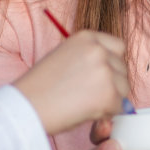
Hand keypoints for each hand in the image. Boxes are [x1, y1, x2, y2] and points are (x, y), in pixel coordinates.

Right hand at [13, 30, 127, 134]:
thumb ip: (87, 57)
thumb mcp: (64, 56)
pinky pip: (119, 107)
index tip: (100, 76)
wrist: (26, 106)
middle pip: (122, 68)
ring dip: (111, 98)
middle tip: (88, 95)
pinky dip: (106, 113)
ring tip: (84, 103)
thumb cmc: (39, 87)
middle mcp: (98, 50)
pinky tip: (85, 112)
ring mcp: (105, 71)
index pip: (118, 47)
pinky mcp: (109, 94)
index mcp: (87, 37)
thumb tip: (110, 70)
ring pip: (124, 88)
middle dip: (112, 83)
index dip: (111, 64)